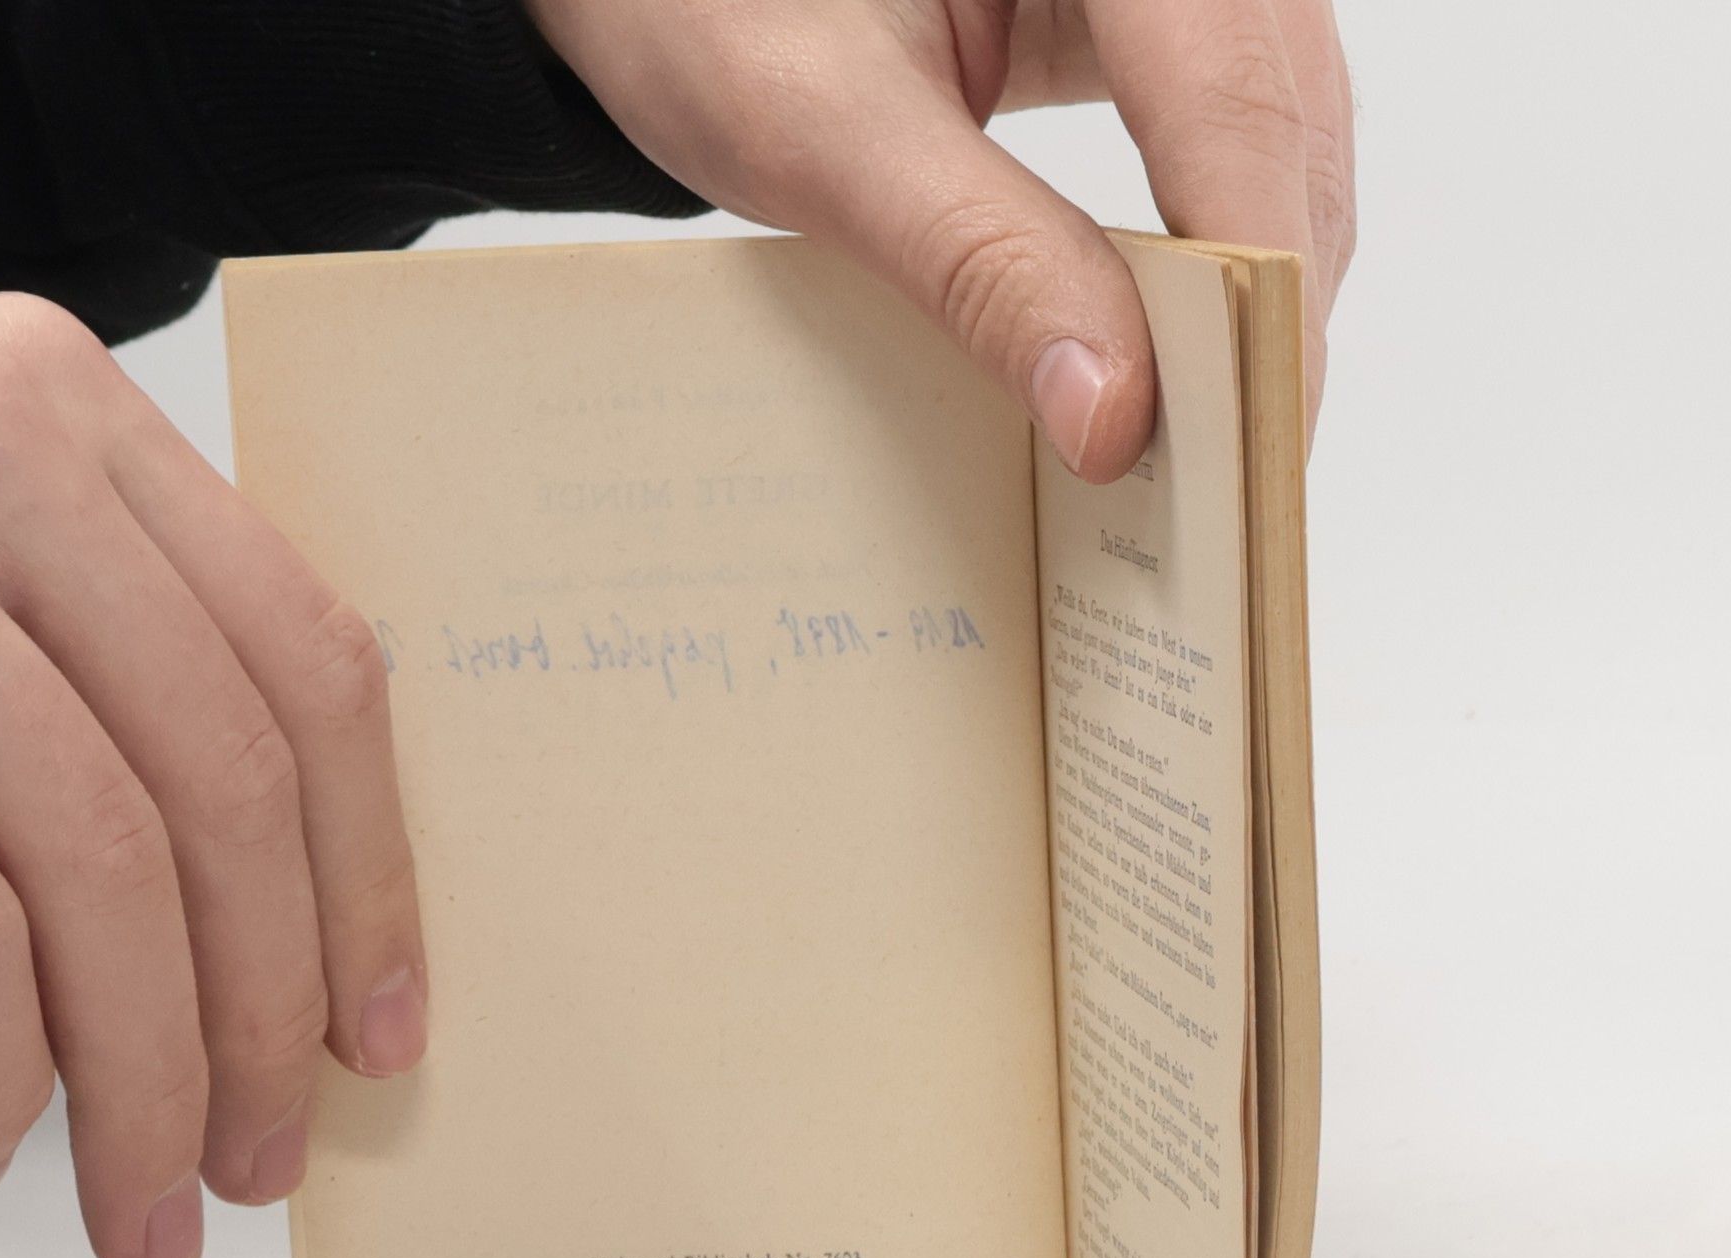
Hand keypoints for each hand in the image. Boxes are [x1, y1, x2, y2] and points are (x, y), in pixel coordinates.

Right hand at [0, 295, 426, 1257]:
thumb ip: (119, 674)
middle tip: (261, 1163)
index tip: (378, 1034)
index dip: (368, 877)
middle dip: (261, 1014)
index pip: (306, 664)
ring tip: (143, 1200)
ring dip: (143, 1076)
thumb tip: (296, 951)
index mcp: (66, 407)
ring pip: (99, 859)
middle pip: (221, 776)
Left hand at [526, 0, 1354, 471]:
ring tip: (1212, 439)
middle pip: (1279, 112)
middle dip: (1271, 300)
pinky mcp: (1147, 19)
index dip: (1258, 270)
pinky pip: (1220, 133)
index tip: (1254, 434)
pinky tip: (1172, 349)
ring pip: (1275, 130)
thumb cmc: (706, 2)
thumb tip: (1112, 412)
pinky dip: (1205, 248)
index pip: (1229, 87)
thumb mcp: (821, 131)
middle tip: (1240, 483)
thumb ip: (974, 258)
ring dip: (1251, 285)